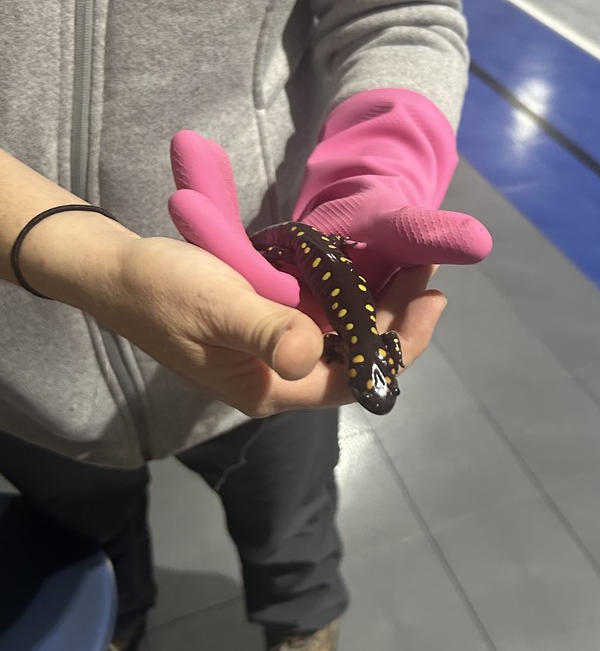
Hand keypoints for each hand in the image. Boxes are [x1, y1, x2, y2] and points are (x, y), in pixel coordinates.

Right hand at [80, 234, 444, 416]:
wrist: (119, 273)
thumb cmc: (167, 292)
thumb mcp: (220, 308)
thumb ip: (269, 332)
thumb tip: (313, 355)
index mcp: (274, 388)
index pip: (357, 377)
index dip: (400, 344)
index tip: (429, 297)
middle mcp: (281, 376)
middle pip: (357, 357)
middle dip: (395, 317)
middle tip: (425, 270)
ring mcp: (274, 350)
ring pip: (343, 335)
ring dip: (375, 302)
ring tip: (405, 263)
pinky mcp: (266, 323)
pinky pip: (321, 315)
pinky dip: (347, 291)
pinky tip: (363, 263)